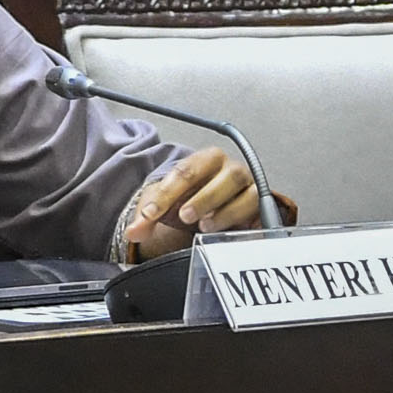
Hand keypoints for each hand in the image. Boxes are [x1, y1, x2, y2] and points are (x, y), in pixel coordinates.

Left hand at [120, 147, 265, 258]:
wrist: (211, 207)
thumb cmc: (190, 199)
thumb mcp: (166, 205)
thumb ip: (146, 217)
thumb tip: (133, 232)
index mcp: (205, 160)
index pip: (186, 171)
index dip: (167, 193)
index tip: (151, 213)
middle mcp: (230, 169)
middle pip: (225, 176)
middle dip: (204, 197)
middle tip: (184, 216)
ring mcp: (248, 186)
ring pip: (245, 192)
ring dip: (224, 211)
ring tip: (203, 226)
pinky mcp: (259, 205)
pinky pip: (257, 209)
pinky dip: (241, 219)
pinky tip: (226, 231)